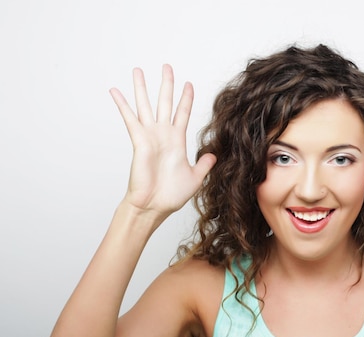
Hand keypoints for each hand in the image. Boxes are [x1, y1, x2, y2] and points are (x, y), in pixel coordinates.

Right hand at [110, 64, 215, 218]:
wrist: (154, 206)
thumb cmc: (170, 195)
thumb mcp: (195, 177)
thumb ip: (204, 164)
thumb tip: (213, 154)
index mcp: (177, 141)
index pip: (182, 113)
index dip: (186, 98)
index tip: (189, 84)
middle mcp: (163, 135)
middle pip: (165, 102)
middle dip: (166, 84)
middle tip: (167, 66)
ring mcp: (150, 136)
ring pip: (146, 105)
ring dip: (142, 87)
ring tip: (138, 70)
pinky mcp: (139, 141)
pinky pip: (130, 119)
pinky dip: (122, 104)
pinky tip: (115, 91)